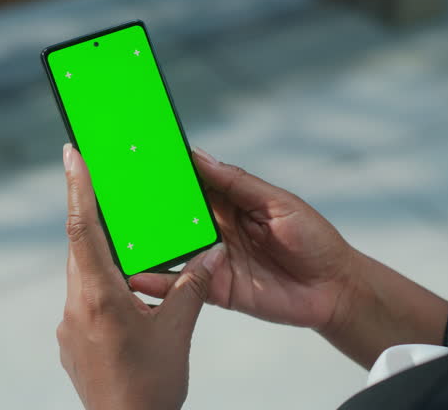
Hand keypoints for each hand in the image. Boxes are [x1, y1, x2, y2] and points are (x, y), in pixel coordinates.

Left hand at [57, 144, 223, 409]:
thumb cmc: (150, 387)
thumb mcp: (179, 331)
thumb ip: (193, 285)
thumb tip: (212, 252)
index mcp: (100, 297)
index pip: (83, 229)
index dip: (79, 187)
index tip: (72, 153)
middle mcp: (76, 307)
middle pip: (81, 248)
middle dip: (94, 216)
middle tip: (106, 185)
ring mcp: (70, 327)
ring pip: (84, 275)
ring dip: (102, 254)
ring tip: (127, 242)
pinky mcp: (73, 342)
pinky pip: (85, 300)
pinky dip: (103, 285)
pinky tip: (128, 295)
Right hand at [130, 147, 357, 329]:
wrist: (335, 290)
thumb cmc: (314, 239)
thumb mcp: (278, 203)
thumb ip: (237, 183)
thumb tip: (198, 156)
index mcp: (230, 202)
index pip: (191, 183)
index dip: (167, 171)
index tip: (137, 156)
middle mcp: (216, 229)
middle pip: (174, 215)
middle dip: (146, 206)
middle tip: (112, 196)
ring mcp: (212, 259)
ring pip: (171, 248)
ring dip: (145, 242)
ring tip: (113, 234)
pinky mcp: (215, 289)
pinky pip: (182, 285)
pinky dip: (158, 281)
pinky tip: (134, 275)